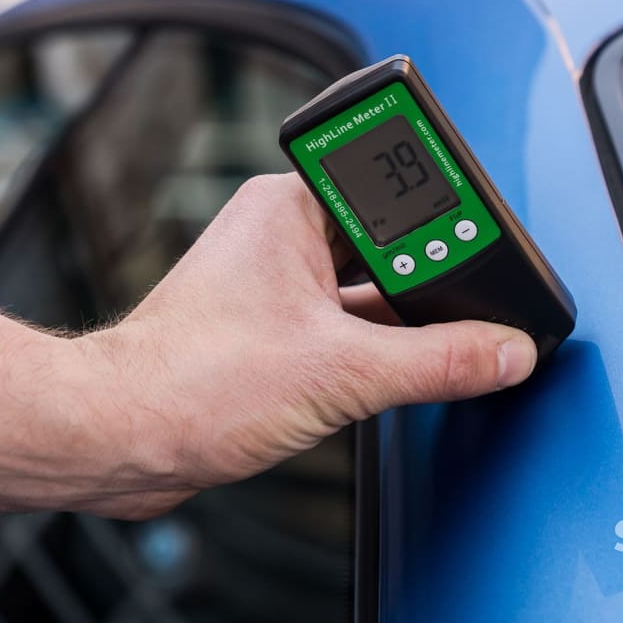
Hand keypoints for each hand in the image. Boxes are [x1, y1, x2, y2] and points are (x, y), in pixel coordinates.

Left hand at [63, 174, 537, 517]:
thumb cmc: (190, 383)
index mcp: (290, 206)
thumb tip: (504, 350)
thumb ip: (438, 360)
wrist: (119, 440)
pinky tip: (405, 373)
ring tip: (441, 342)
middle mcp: (282, 234)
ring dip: (405, 319)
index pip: (390, 182)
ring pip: (370, 288)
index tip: (489, 242)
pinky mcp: (273, 332)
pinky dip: (381, 349)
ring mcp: (276, 284)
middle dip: (431, 275)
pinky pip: (349, 326)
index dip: (444, 213)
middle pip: (389, 240)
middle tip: (476, 302)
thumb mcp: (343, 372)